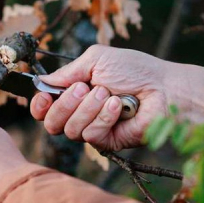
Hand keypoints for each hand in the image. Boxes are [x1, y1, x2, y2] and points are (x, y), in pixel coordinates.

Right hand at [30, 45, 203, 150]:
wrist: (164, 88)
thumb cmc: (135, 70)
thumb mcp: (96, 60)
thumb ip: (67, 72)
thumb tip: (43, 82)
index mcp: (76, 93)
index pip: (45, 108)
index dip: (39, 105)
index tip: (44, 97)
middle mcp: (81, 113)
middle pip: (50, 122)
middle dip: (65, 104)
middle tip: (85, 88)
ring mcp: (93, 129)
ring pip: (69, 129)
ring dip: (88, 108)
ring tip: (108, 94)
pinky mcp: (107, 143)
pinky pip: (90, 136)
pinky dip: (103, 117)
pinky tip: (118, 107)